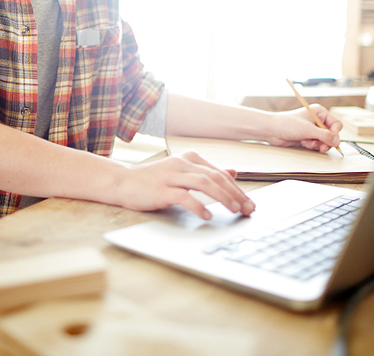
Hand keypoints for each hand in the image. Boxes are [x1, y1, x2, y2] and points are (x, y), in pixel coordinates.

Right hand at [115, 150, 255, 219]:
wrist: (123, 182)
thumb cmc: (154, 181)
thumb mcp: (183, 173)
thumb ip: (207, 173)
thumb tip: (233, 172)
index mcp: (190, 158)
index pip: (220, 173)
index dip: (237, 188)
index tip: (249, 204)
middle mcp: (182, 163)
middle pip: (216, 177)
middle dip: (235, 194)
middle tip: (248, 209)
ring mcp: (171, 175)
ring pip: (204, 183)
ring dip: (223, 198)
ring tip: (234, 210)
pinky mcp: (161, 189)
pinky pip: (184, 196)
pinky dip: (198, 206)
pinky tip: (207, 216)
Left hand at [267, 106, 342, 153]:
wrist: (272, 130)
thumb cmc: (288, 124)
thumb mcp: (307, 129)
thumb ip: (323, 135)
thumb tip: (337, 141)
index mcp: (320, 112)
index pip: (336, 124)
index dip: (335, 133)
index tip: (330, 140)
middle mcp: (318, 120)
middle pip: (332, 134)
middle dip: (326, 142)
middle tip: (321, 148)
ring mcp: (314, 129)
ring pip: (325, 141)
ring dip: (318, 145)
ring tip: (307, 143)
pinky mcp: (309, 137)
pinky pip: (318, 145)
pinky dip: (312, 146)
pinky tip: (303, 143)